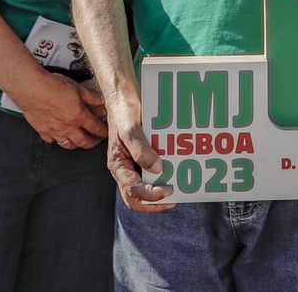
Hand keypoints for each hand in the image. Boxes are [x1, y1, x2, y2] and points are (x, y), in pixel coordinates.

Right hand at [15, 71, 107, 149]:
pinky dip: (56, 140)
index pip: (96, 128)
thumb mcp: (77, 88)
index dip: (103, 131)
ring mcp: (55, 131)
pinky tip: (57, 136)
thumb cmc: (53, 86)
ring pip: (68, 144)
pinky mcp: (43, 130)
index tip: (105, 132)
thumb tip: (101, 100)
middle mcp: (68, 127)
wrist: (32, 89)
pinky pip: (51, 140)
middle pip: (84, 141)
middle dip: (92, 143)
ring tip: (79, 142)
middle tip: (95, 141)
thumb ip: (91, 96)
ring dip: (76, 144)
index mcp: (79, 116)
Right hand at [103, 97, 173, 212]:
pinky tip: (178, 170)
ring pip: (146, 186)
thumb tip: (157, 169)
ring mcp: (134, 163)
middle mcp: (126, 169)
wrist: (124, 95)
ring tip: (179, 187)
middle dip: (155, 202)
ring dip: (160, 191)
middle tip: (174, 198)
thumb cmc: (123, 111)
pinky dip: (164, 175)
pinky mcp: (143, 155)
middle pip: (137, 197)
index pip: (132, 192)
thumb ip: (141, 150)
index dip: (150, 196)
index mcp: (118, 166)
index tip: (168, 190)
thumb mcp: (130, 129)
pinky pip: (153, 171)